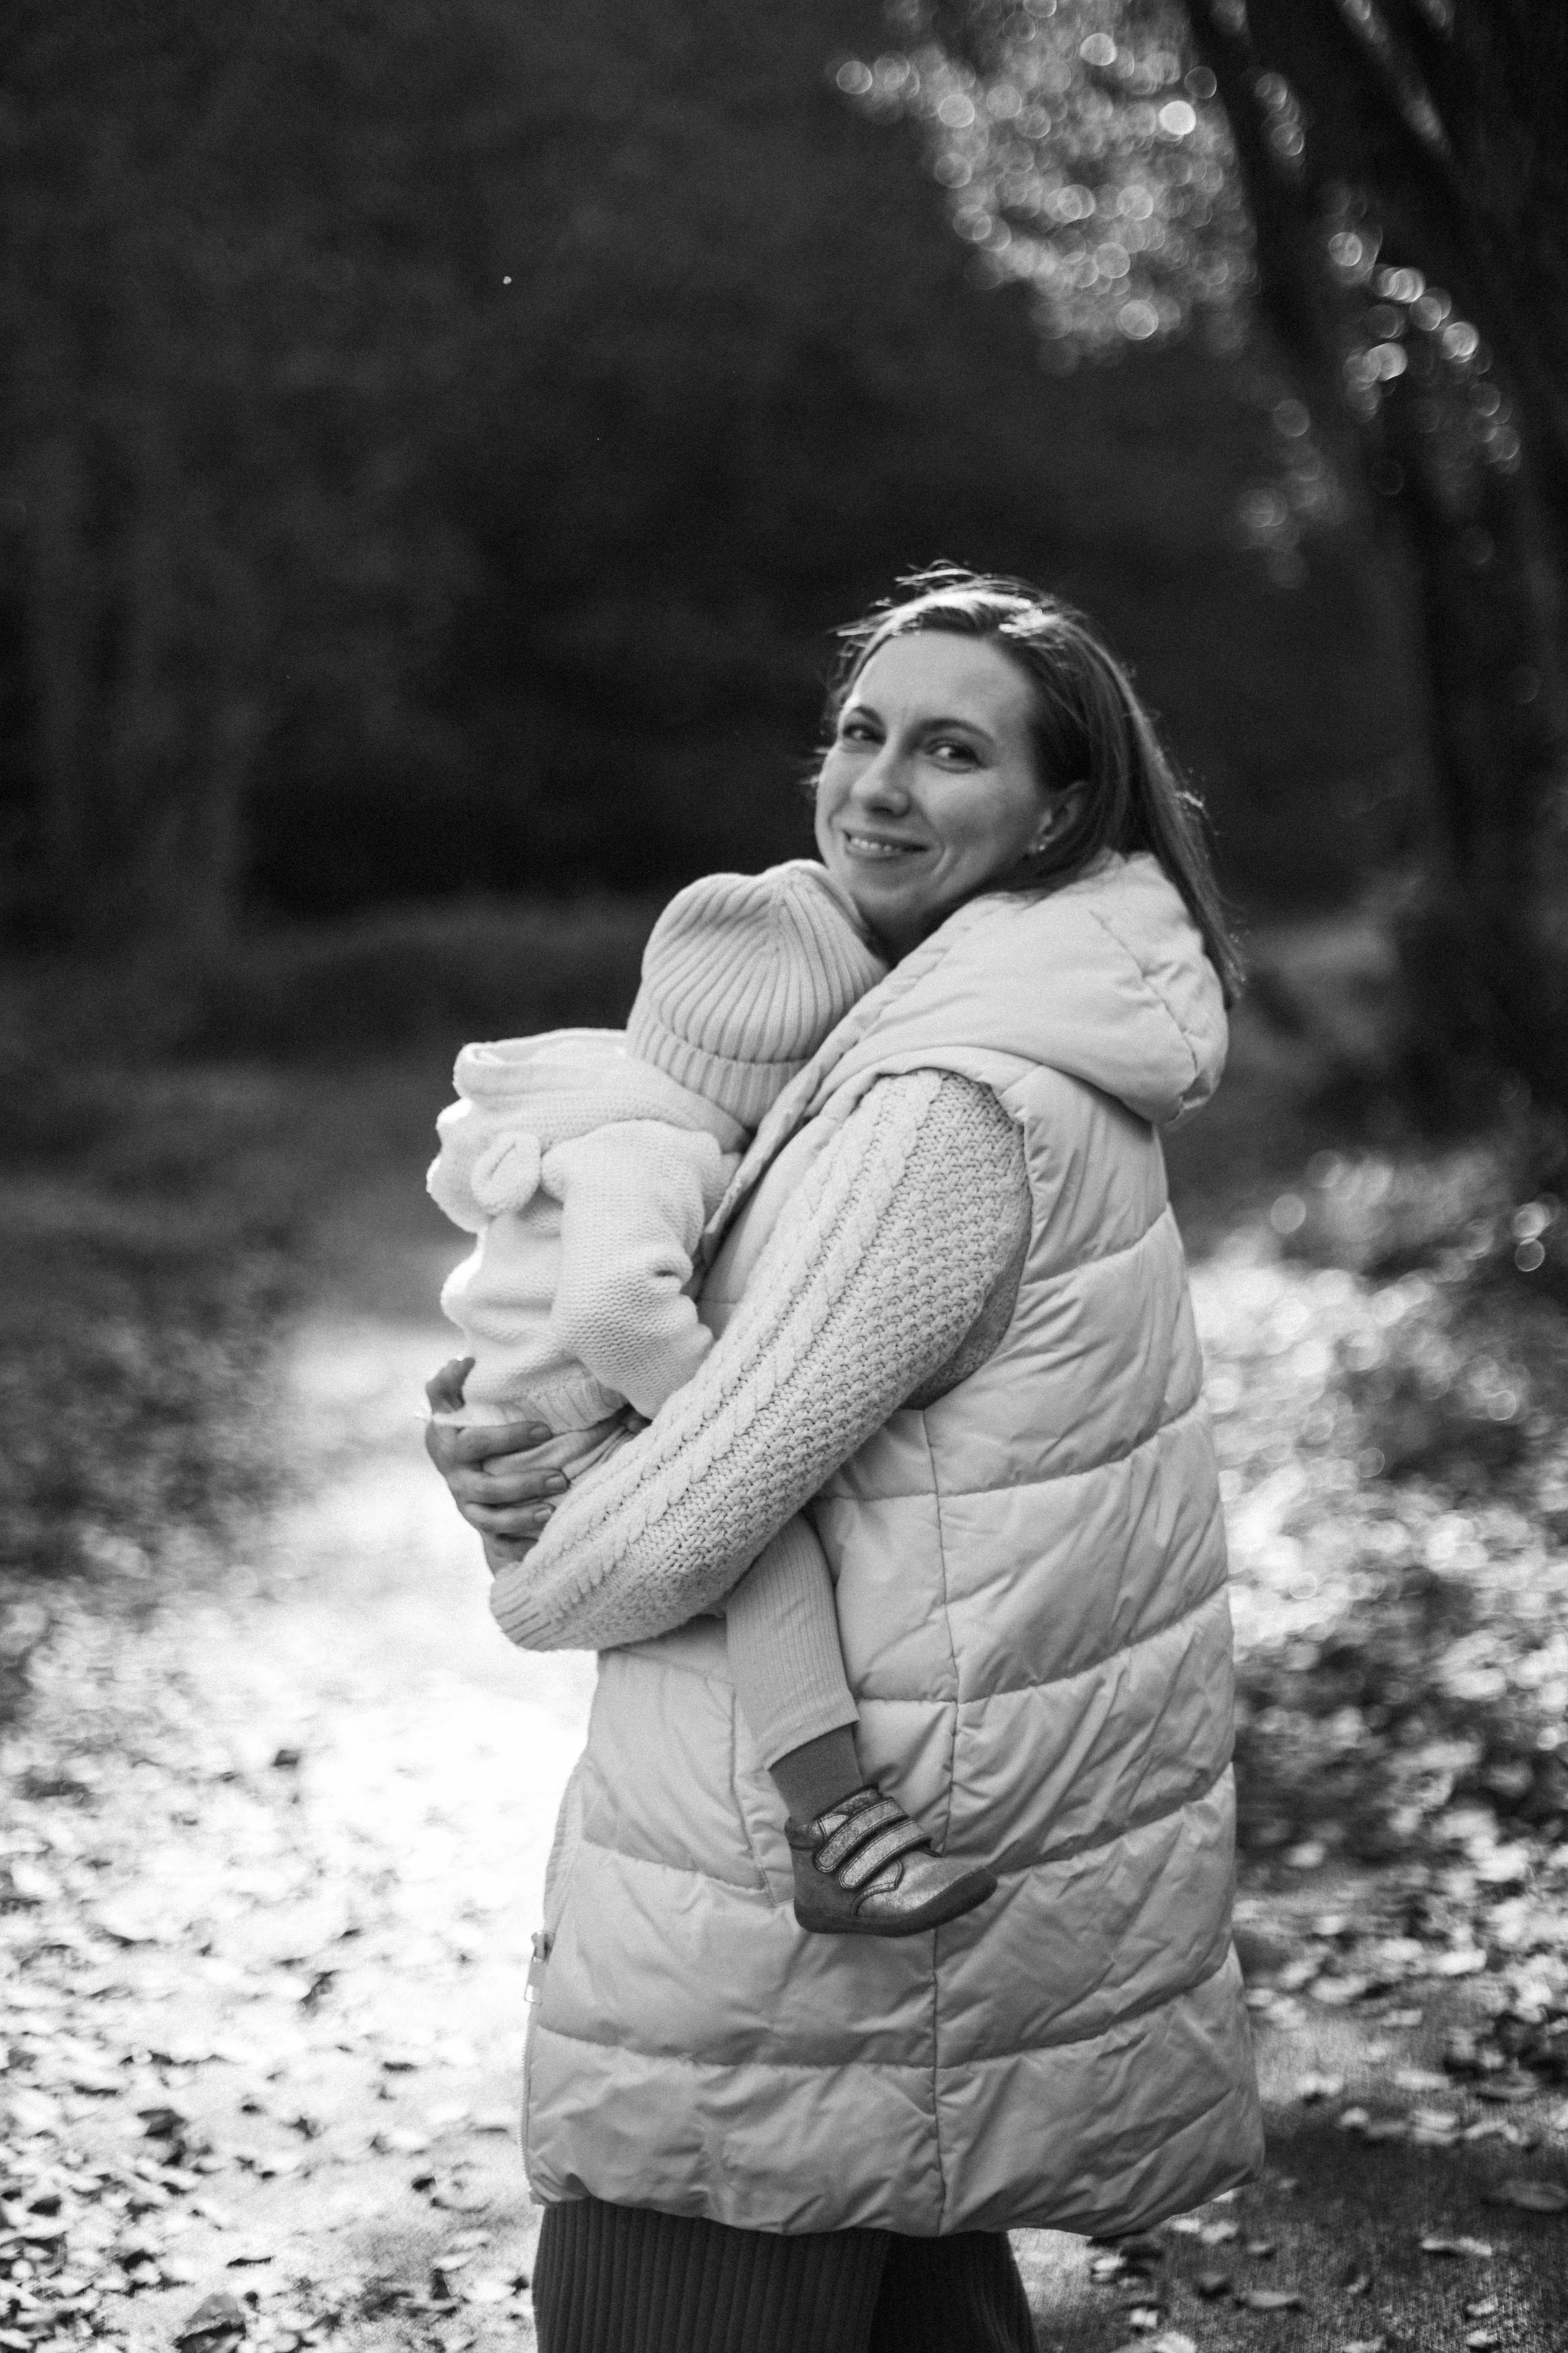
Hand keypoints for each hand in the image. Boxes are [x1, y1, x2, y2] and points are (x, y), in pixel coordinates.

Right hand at [423, 1360, 568, 1559]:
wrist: (456, 1467)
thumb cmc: (461, 1425)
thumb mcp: (449, 1403)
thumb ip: (448, 1382)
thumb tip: (462, 1361)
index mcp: (449, 1447)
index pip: (476, 1444)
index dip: (508, 1438)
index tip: (543, 1429)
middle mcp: (457, 1481)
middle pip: (487, 1489)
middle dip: (523, 1485)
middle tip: (560, 1478)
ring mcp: (469, 1508)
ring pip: (492, 1521)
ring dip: (522, 1517)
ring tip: (553, 1511)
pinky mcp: (482, 1528)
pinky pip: (500, 1543)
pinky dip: (520, 1547)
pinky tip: (544, 1544)